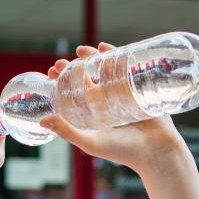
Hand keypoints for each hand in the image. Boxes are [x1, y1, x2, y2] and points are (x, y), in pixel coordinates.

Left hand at [42, 42, 187, 172]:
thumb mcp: (90, 142)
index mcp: (96, 115)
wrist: (156, 151)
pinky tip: (104, 48)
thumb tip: (42, 120)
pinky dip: (115, 55)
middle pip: (88, 78)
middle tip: (61, 62)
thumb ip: (67, 132)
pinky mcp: (138, 87)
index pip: (74, 93)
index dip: (62, 82)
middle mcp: (108, 102)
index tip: (51, 72)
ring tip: (81, 50)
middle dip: (74, 68)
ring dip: (92, 58)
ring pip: (104, 70)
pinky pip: (125, 67)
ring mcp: (124, 93)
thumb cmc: (123, 151)